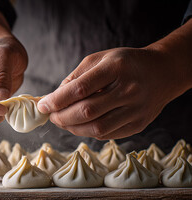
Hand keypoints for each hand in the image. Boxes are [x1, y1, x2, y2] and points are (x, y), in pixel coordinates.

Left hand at [37, 47, 189, 139]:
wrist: (163, 72)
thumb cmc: (125, 63)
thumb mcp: (100, 59)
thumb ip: (75, 77)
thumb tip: (54, 98)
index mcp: (116, 68)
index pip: (80, 89)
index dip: (57, 100)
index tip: (42, 105)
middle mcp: (129, 90)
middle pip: (86, 112)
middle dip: (61, 117)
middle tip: (50, 115)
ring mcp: (136, 110)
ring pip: (96, 128)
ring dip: (72, 128)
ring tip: (62, 121)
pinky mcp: (138, 125)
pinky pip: (106, 134)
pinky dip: (87, 131)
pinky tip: (80, 124)